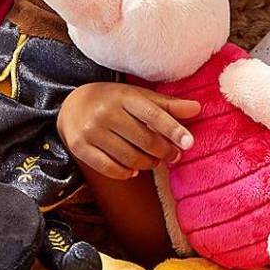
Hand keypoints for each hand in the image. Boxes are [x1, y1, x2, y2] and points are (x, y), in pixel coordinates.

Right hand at [57, 82, 199, 179]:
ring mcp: (90, 131)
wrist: (72, 104)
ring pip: (129, 157)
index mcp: (124, 97)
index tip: (189, 143)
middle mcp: (105, 113)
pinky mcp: (79, 147)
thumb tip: (198, 109)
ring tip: (155, 161)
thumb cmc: (115, 101)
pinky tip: (134, 170)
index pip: (154, 115)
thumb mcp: (140, 97)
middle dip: (165, 151)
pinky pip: (109, 168)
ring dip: (148, 163)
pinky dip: (125, 172)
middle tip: (175, 155)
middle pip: (144, 140)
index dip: (173, 130)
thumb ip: (168, 105)